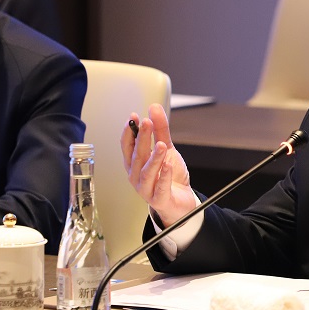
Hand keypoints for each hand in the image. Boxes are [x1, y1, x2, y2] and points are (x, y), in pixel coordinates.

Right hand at [120, 103, 195, 225]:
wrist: (181, 201)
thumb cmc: (169, 177)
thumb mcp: (167, 150)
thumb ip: (161, 130)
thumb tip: (153, 108)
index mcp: (135, 163)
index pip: (127, 146)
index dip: (129, 131)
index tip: (134, 117)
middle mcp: (136, 176)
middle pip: (137, 156)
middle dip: (142, 139)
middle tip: (147, 123)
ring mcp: (146, 189)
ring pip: (147, 172)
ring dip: (154, 158)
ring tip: (162, 145)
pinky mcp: (159, 200)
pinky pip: (160, 188)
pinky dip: (164, 176)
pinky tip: (169, 164)